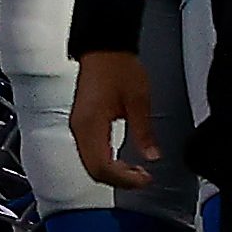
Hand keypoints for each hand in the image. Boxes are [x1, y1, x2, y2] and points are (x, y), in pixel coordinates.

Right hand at [72, 48, 160, 190]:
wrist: (103, 51)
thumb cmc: (118, 69)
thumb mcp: (139, 101)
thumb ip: (145, 132)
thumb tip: (152, 156)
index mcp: (90, 124)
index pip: (102, 166)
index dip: (124, 179)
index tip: (145, 179)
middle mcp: (79, 129)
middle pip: (93, 170)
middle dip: (119, 180)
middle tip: (143, 179)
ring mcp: (78, 127)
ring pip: (90, 164)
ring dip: (113, 173)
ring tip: (137, 172)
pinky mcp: (82, 125)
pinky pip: (90, 154)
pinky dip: (106, 163)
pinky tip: (123, 161)